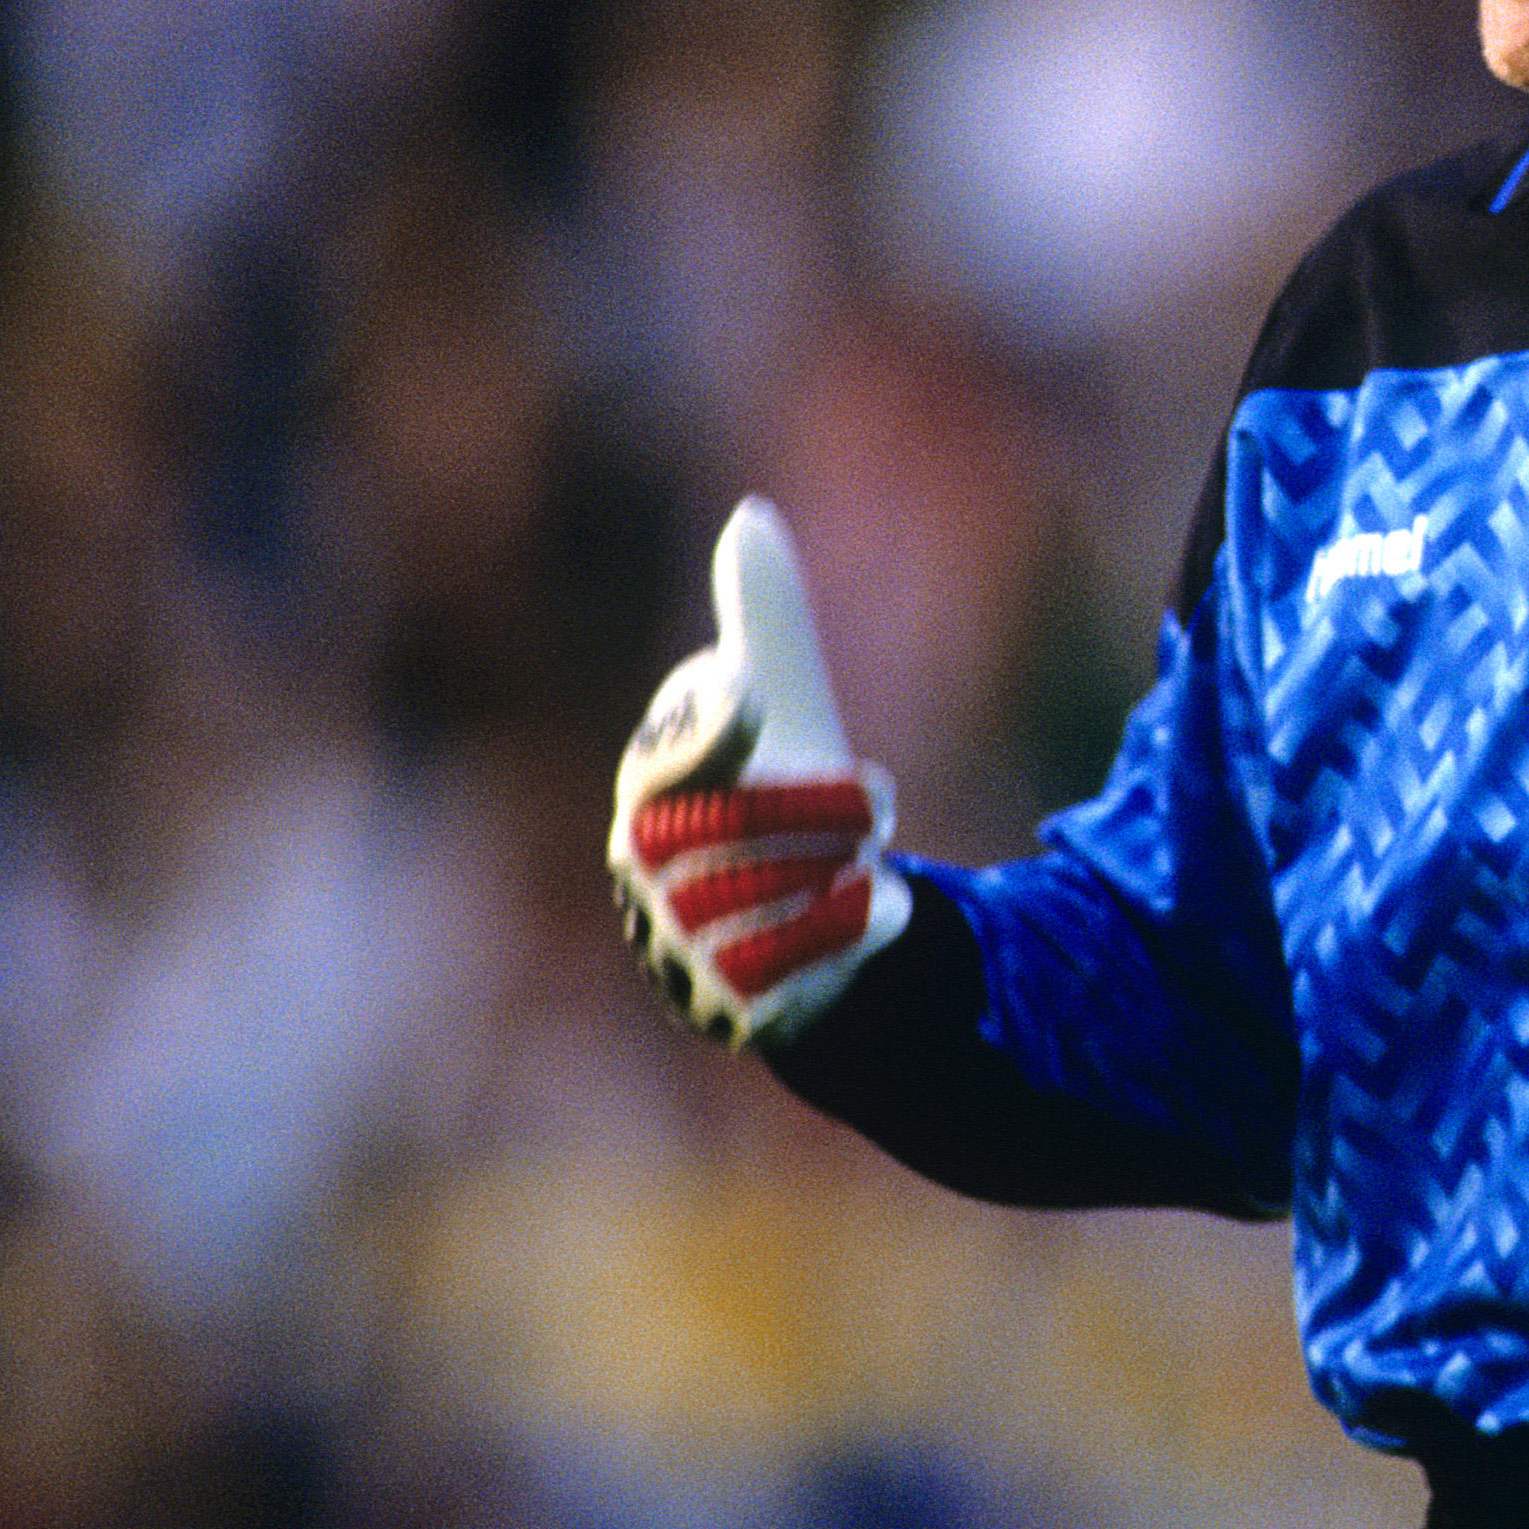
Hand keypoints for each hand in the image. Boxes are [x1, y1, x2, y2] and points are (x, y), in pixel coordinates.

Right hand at [610, 496, 911, 1047]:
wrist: (805, 921)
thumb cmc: (775, 793)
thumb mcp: (781, 705)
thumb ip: (765, 618)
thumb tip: (750, 514)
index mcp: (649, 796)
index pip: (662, 763)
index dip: (707, 728)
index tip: (758, 696)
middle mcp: (646, 879)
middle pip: (730, 839)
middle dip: (814, 807)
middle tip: (872, 794)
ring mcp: (679, 951)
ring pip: (761, 912)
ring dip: (834, 874)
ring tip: (867, 859)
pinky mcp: (729, 1014)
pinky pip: (789, 984)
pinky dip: (846, 939)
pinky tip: (882, 908)